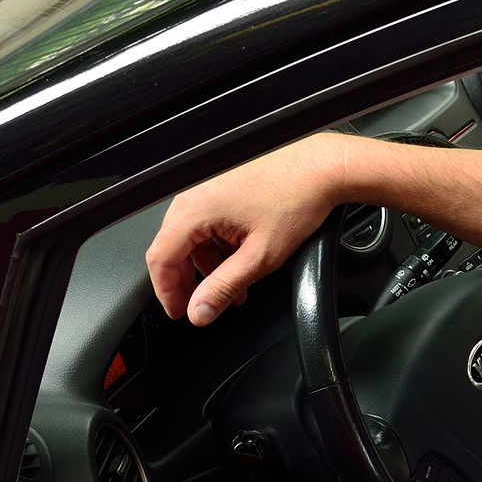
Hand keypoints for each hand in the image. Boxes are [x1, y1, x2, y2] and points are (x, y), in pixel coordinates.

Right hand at [145, 134, 344, 324]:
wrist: (321, 169)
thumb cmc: (297, 199)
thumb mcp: (259, 257)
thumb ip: (223, 288)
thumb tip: (199, 311)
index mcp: (194, 209)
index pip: (160, 259)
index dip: (167, 293)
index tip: (181, 312)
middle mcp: (194, 193)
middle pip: (172, 248)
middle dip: (189, 282)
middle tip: (206, 305)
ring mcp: (207, 186)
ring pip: (191, 236)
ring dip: (208, 266)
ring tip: (234, 288)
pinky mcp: (221, 184)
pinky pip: (206, 221)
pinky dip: (217, 245)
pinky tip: (240, 261)